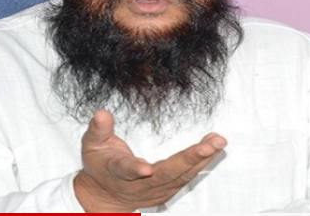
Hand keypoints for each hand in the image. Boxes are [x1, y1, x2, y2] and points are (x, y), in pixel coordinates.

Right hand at [74, 110, 226, 212]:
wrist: (106, 195)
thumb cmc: (101, 165)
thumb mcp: (92, 145)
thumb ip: (99, 129)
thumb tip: (102, 113)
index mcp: (118, 171)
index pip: (125, 169)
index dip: (134, 169)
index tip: (144, 168)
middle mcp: (141, 183)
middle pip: (166, 173)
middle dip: (189, 159)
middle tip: (210, 145)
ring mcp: (157, 189)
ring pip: (182, 175)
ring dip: (202, 159)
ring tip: (217, 141)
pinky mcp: (169, 189)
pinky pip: (188, 175)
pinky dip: (202, 162)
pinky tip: (213, 147)